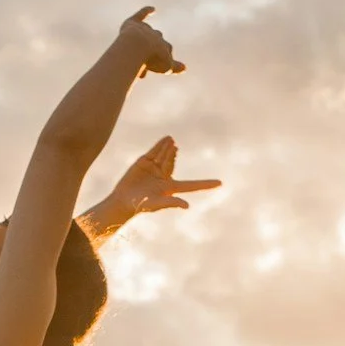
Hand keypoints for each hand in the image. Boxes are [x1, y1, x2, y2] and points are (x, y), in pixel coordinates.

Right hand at [102, 135, 220, 218]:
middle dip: (173, 155)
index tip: (221, 183)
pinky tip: (167, 140)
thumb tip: (187, 206)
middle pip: (172, 162)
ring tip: (172, 141)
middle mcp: (164, 176)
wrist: (123, 200)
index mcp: (171, 187)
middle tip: (176, 147)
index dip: (206, 184)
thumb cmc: (141, 206)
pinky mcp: (145, 163)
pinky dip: (160, 146)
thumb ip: (171, 203)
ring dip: (168, 148)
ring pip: (164, 156)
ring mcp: (155, 169)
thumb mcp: (156, 205)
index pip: (193, 185)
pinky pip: (155, 153)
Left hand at [116, 7, 183, 76]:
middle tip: (144, 61)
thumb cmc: (150, 60)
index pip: (167, 52)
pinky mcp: (135, 22)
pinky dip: (147, 11)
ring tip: (136, 52)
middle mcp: (158, 36)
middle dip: (152, 50)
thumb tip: (185, 68)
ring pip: (148, 33)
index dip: (159, 61)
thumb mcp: (164, 67)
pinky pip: (142, 14)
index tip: (150, 70)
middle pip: (158, 42)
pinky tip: (152, 9)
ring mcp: (146, 29)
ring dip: (144, 40)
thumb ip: (174, 67)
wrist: (137, 46)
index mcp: (166, 46)